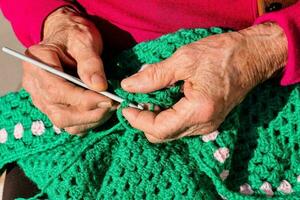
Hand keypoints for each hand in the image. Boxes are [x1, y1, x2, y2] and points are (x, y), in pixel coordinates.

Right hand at [22, 7, 113, 133]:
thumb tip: (99, 86)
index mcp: (37, 63)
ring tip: (110, 106)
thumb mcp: (84, 40)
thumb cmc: (75, 35)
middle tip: (113, 104)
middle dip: (89, 113)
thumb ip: (90, 62)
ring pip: (64, 122)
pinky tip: (101, 111)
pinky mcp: (52, 107)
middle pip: (59, 113)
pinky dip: (87, 122)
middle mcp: (34, 84)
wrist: (68, 37)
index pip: (57, 91)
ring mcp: (41, 98)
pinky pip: (69, 124)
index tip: (108, 99)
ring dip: (91, 119)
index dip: (83, 100)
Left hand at [121, 23, 286, 142]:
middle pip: (163, 135)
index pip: (159, 128)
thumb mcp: (184, 59)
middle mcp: (204, 124)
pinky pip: (181, 126)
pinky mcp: (209, 120)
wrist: (252, 57)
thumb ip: (154, 75)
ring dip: (155, 120)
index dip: (138, 120)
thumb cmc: (221, 54)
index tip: (125, 107)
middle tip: (134, 102)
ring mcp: (208, 125)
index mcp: (198, 111)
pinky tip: (163, 100)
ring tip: (147, 99)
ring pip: (171, 133)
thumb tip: (128, 86)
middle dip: (144, 121)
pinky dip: (166, 117)